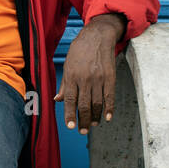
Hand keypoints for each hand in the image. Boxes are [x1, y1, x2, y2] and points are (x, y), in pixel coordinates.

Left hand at [54, 14, 123, 133]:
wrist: (97, 36)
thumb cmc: (80, 50)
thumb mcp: (67, 65)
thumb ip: (64, 84)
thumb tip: (57, 100)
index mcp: (72, 76)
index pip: (70, 100)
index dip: (70, 115)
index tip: (70, 126)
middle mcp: (85, 79)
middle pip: (84, 105)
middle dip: (83, 121)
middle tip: (83, 131)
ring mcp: (98, 79)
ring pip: (97, 104)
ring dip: (95, 118)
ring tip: (93, 125)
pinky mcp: (110, 77)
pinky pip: (110, 97)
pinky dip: (109, 109)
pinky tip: (107, 118)